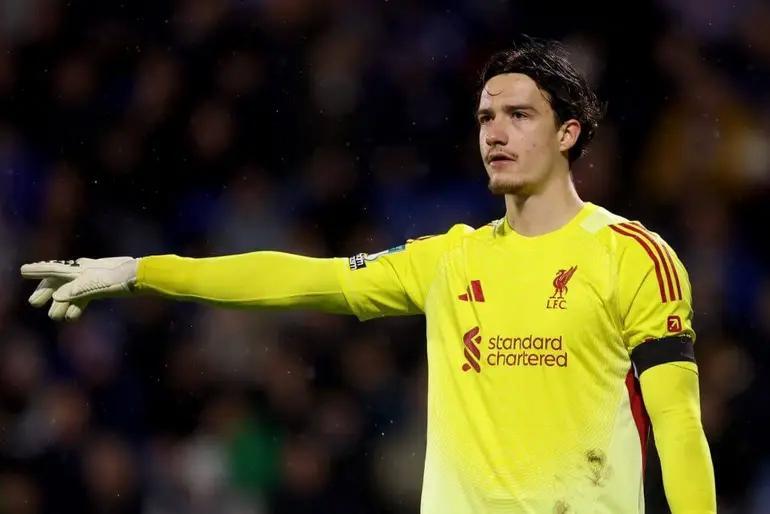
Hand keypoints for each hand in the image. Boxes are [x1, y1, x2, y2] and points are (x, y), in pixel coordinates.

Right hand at [20, 257, 137, 320]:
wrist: (141, 277)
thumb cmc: (119, 279)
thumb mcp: (96, 285)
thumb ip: (76, 291)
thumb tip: (57, 297)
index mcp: (80, 268)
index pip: (54, 270)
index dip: (38, 271)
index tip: (23, 270)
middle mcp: (84, 271)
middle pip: (60, 281)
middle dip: (46, 292)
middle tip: (34, 302)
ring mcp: (93, 279)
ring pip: (71, 292)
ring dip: (61, 304)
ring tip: (53, 316)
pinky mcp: (103, 287)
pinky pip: (84, 297)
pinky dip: (77, 306)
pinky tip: (72, 317)